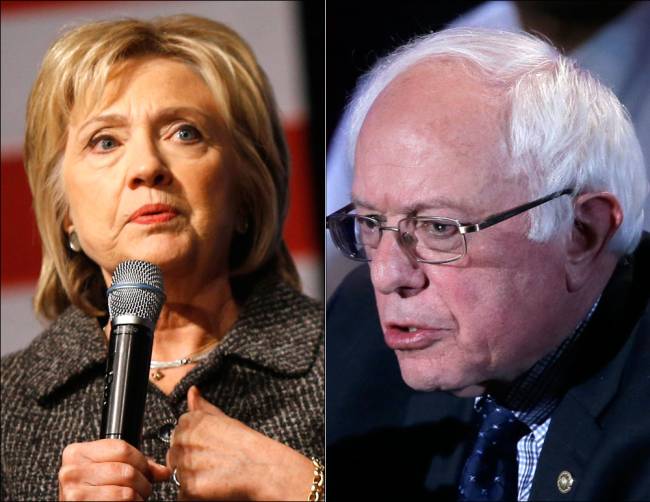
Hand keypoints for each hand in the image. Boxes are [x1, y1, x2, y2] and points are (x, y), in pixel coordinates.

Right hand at [58, 439, 170, 500]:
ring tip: (136, 497)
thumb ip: (133, 463)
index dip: (141, 461)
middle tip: (144, 488)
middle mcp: (72, 470)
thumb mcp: (106, 468)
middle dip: (143, 482)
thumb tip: (163, 471)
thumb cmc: (90, 490)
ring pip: (126, 492)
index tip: (146, 469)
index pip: (122, 448)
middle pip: (127, 471)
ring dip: (138, 497)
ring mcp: (74, 491)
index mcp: (78, 453)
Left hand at [167, 386, 314, 499]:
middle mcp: (185, 440)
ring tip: (214, 475)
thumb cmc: (247, 445)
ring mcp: (186, 464)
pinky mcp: (189, 487)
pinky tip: (212, 489)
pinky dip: (194, 496)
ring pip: (177, 475)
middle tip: (212, 464)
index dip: (192, 443)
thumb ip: (203, 407)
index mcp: (192, 421)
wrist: (264, 468)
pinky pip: (182, 495)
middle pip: (174, 454)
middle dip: (187, 461)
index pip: (178, 432)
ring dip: (191, 479)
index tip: (208, 448)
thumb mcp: (225, 420)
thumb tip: (192, 391)